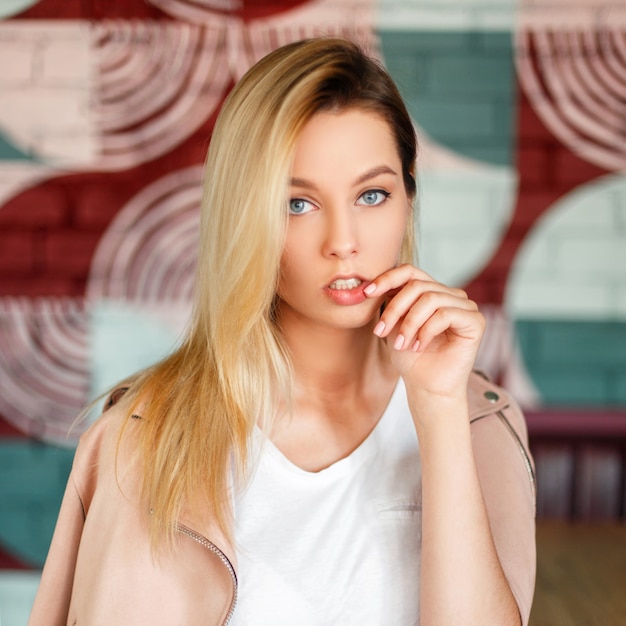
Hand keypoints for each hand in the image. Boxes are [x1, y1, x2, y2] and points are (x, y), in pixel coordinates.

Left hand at [364, 265, 484, 400]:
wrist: (427, 387)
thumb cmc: (410, 358)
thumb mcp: (394, 324)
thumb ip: (389, 300)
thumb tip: (373, 282)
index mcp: (431, 291)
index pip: (410, 271)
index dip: (387, 278)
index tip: (366, 293)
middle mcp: (450, 294)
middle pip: (417, 285)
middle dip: (395, 309)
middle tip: (381, 331)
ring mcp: (465, 305)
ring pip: (430, 299)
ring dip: (410, 323)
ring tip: (401, 344)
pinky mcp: (475, 320)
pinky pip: (445, 314)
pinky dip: (426, 331)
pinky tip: (418, 347)